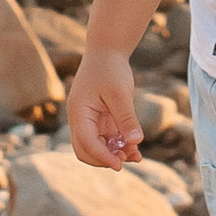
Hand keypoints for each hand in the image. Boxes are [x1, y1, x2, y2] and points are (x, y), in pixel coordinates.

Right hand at [67, 48, 146, 168]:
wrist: (107, 51)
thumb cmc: (110, 68)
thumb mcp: (120, 92)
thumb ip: (126, 118)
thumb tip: (135, 142)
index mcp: (79, 112)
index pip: (86, 142)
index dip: (102, 156)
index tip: (120, 164)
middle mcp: (80, 120)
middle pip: (85, 151)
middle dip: (105, 159)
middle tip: (127, 160)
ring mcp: (89, 121)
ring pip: (97, 147)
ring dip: (113, 154)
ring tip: (136, 156)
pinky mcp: (100, 120)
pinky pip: (106, 139)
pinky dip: (118, 146)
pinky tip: (135, 150)